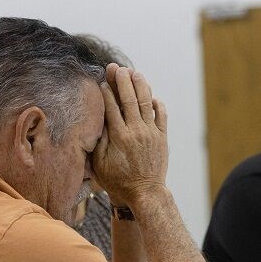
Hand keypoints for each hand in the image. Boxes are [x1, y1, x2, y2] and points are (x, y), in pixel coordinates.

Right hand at [92, 64, 168, 206]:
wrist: (145, 193)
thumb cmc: (118, 181)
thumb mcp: (100, 163)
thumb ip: (99, 140)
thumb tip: (98, 120)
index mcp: (119, 136)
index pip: (112, 107)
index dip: (106, 92)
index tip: (102, 80)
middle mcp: (137, 131)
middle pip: (129, 100)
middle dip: (122, 81)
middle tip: (117, 68)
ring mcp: (151, 134)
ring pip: (146, 104)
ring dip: (140, 86)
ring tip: (135, 73)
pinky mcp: (162, 138)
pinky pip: (161, 117)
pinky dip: (157, 105)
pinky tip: (152, 96)